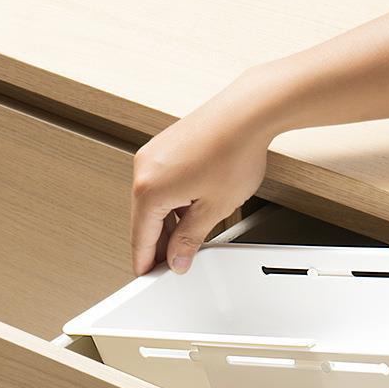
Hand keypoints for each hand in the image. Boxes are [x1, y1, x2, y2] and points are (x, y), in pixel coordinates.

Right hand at [130, 68, 280, 275]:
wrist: (246, 113)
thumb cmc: (233, 152)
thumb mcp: (213, 209)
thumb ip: (190, 238)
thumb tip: (177, 257)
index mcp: (149, 189)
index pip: (141, 237)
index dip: (146, 261)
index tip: (147, 275)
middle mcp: (144, 168)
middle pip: (145, 218)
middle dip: (159, 242)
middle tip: (173, 262)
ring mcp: (153, 154)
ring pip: (154, 200)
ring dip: (167, 221)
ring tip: (187, 239)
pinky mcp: (165, 145)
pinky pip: (161, 182)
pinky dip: (172, 200)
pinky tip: (189, 210)